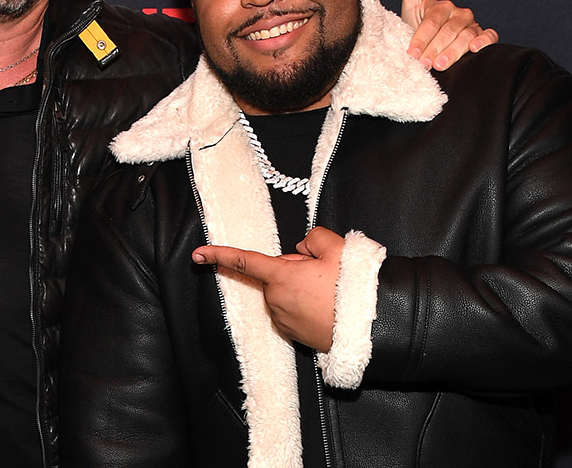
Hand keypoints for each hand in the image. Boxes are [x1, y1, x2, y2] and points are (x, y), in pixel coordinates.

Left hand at [192, 227, 344, 350]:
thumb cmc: (353, 288)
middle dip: (294, 270)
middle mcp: (276, 300)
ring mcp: (284, 320)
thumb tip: (302, 248)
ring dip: (301, 288)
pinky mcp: (294, 334)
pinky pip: (293, 310)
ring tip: (330, 293)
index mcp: (280, 277)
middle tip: (324, 274)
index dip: (219, 255)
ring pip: (285, 293)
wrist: (373, 326)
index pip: (244, 261)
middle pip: (276, 275)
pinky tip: (327, 307)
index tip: (198, 254)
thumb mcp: (336, 247)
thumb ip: (312, 238)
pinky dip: (305, 306)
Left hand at [400, 0, 498, 70]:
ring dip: (453, 51)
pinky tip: (475, 48)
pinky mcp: (483, 36)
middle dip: (434, 48)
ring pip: (465, 36)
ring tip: (439, 65)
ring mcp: (472, 25)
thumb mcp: (413, 2)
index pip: (432, 21)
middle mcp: (459, 14)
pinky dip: (484, 41)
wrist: (429, 42)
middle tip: (424, 63)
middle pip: (448, 31)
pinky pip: (489, 36)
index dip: (421, 37)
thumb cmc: (419, 23)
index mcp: (443, 6)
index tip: (411, 52)